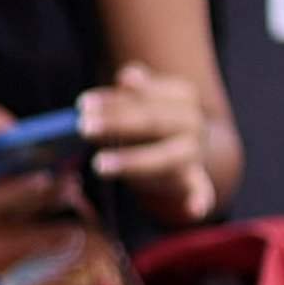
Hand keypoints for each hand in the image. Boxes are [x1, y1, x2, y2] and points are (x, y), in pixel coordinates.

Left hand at [79, 64, 222, 222]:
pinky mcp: (194, 180)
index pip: (146, 95)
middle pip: (154, 122)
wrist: (191, 146)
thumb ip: (132, 90)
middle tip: (82, 127)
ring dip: (133, 161)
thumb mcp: (144, 99)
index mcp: (183, 97)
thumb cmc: (154, 120)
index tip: (82, 104)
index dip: (114, 100)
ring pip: (165, 157)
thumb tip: (127, 75)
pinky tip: (194, 210)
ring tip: (98, 165)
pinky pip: (201, 190)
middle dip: (117, 124)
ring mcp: (194, 154)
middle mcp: (193, 123)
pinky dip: (200, 199)